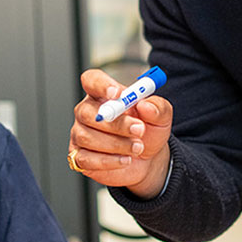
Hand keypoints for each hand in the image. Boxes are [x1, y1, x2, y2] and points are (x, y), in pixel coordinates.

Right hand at [69, 68, 172, 198]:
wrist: (147, 159)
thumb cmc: (148, 132)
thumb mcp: (161, 116)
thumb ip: (158, 107)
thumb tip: (145, 105)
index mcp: (103, 94)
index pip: (92, 80)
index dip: (101, 85)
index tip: (117, 94)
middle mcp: (88, 112)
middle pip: (87, 112)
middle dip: (115, 123)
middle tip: (139, 129)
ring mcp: (81, 134)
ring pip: (87, 137)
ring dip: (117, 144)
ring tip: (137, 147)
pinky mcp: (80, 157)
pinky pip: (86, 159)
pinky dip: (109, 161)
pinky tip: (125, 160)